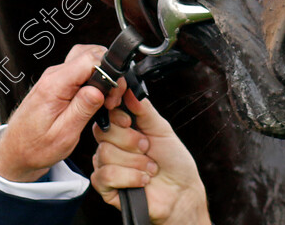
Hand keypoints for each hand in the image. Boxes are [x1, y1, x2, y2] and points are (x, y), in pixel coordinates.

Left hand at [0, 44, 125, 182]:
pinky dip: (92, 77)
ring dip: (100, 72)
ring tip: (105, 97)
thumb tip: (99, 89)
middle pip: (89, 53)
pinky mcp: (57, 83)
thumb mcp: (63, 136)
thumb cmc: (35, 147)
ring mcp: (54, 77)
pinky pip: (79, 69)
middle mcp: (54, 75)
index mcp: (54, 85)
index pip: (88, 59)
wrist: (15, 152)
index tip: (113, 94)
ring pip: (85, 58)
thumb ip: (82, 110)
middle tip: (112, 96)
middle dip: (108, 70)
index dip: (108, 73)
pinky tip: (95, 96)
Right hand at [91, 90, 210, 224]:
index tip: (130, 121)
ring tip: (149, 167)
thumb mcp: (161, 129)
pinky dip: (129, 177)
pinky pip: (105, 176)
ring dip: (134, 162)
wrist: (181, 193)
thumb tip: (129, 90)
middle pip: (103, 132)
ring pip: (105, 154)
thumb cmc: (174, 160)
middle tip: (147, 147)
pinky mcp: (106, 187)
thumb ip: (143, 109)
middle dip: (130, 141)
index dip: (115, 115)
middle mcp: (113, 144)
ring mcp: (107, 165)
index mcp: (124, 127)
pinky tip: (142, 180)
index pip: (106, 113)